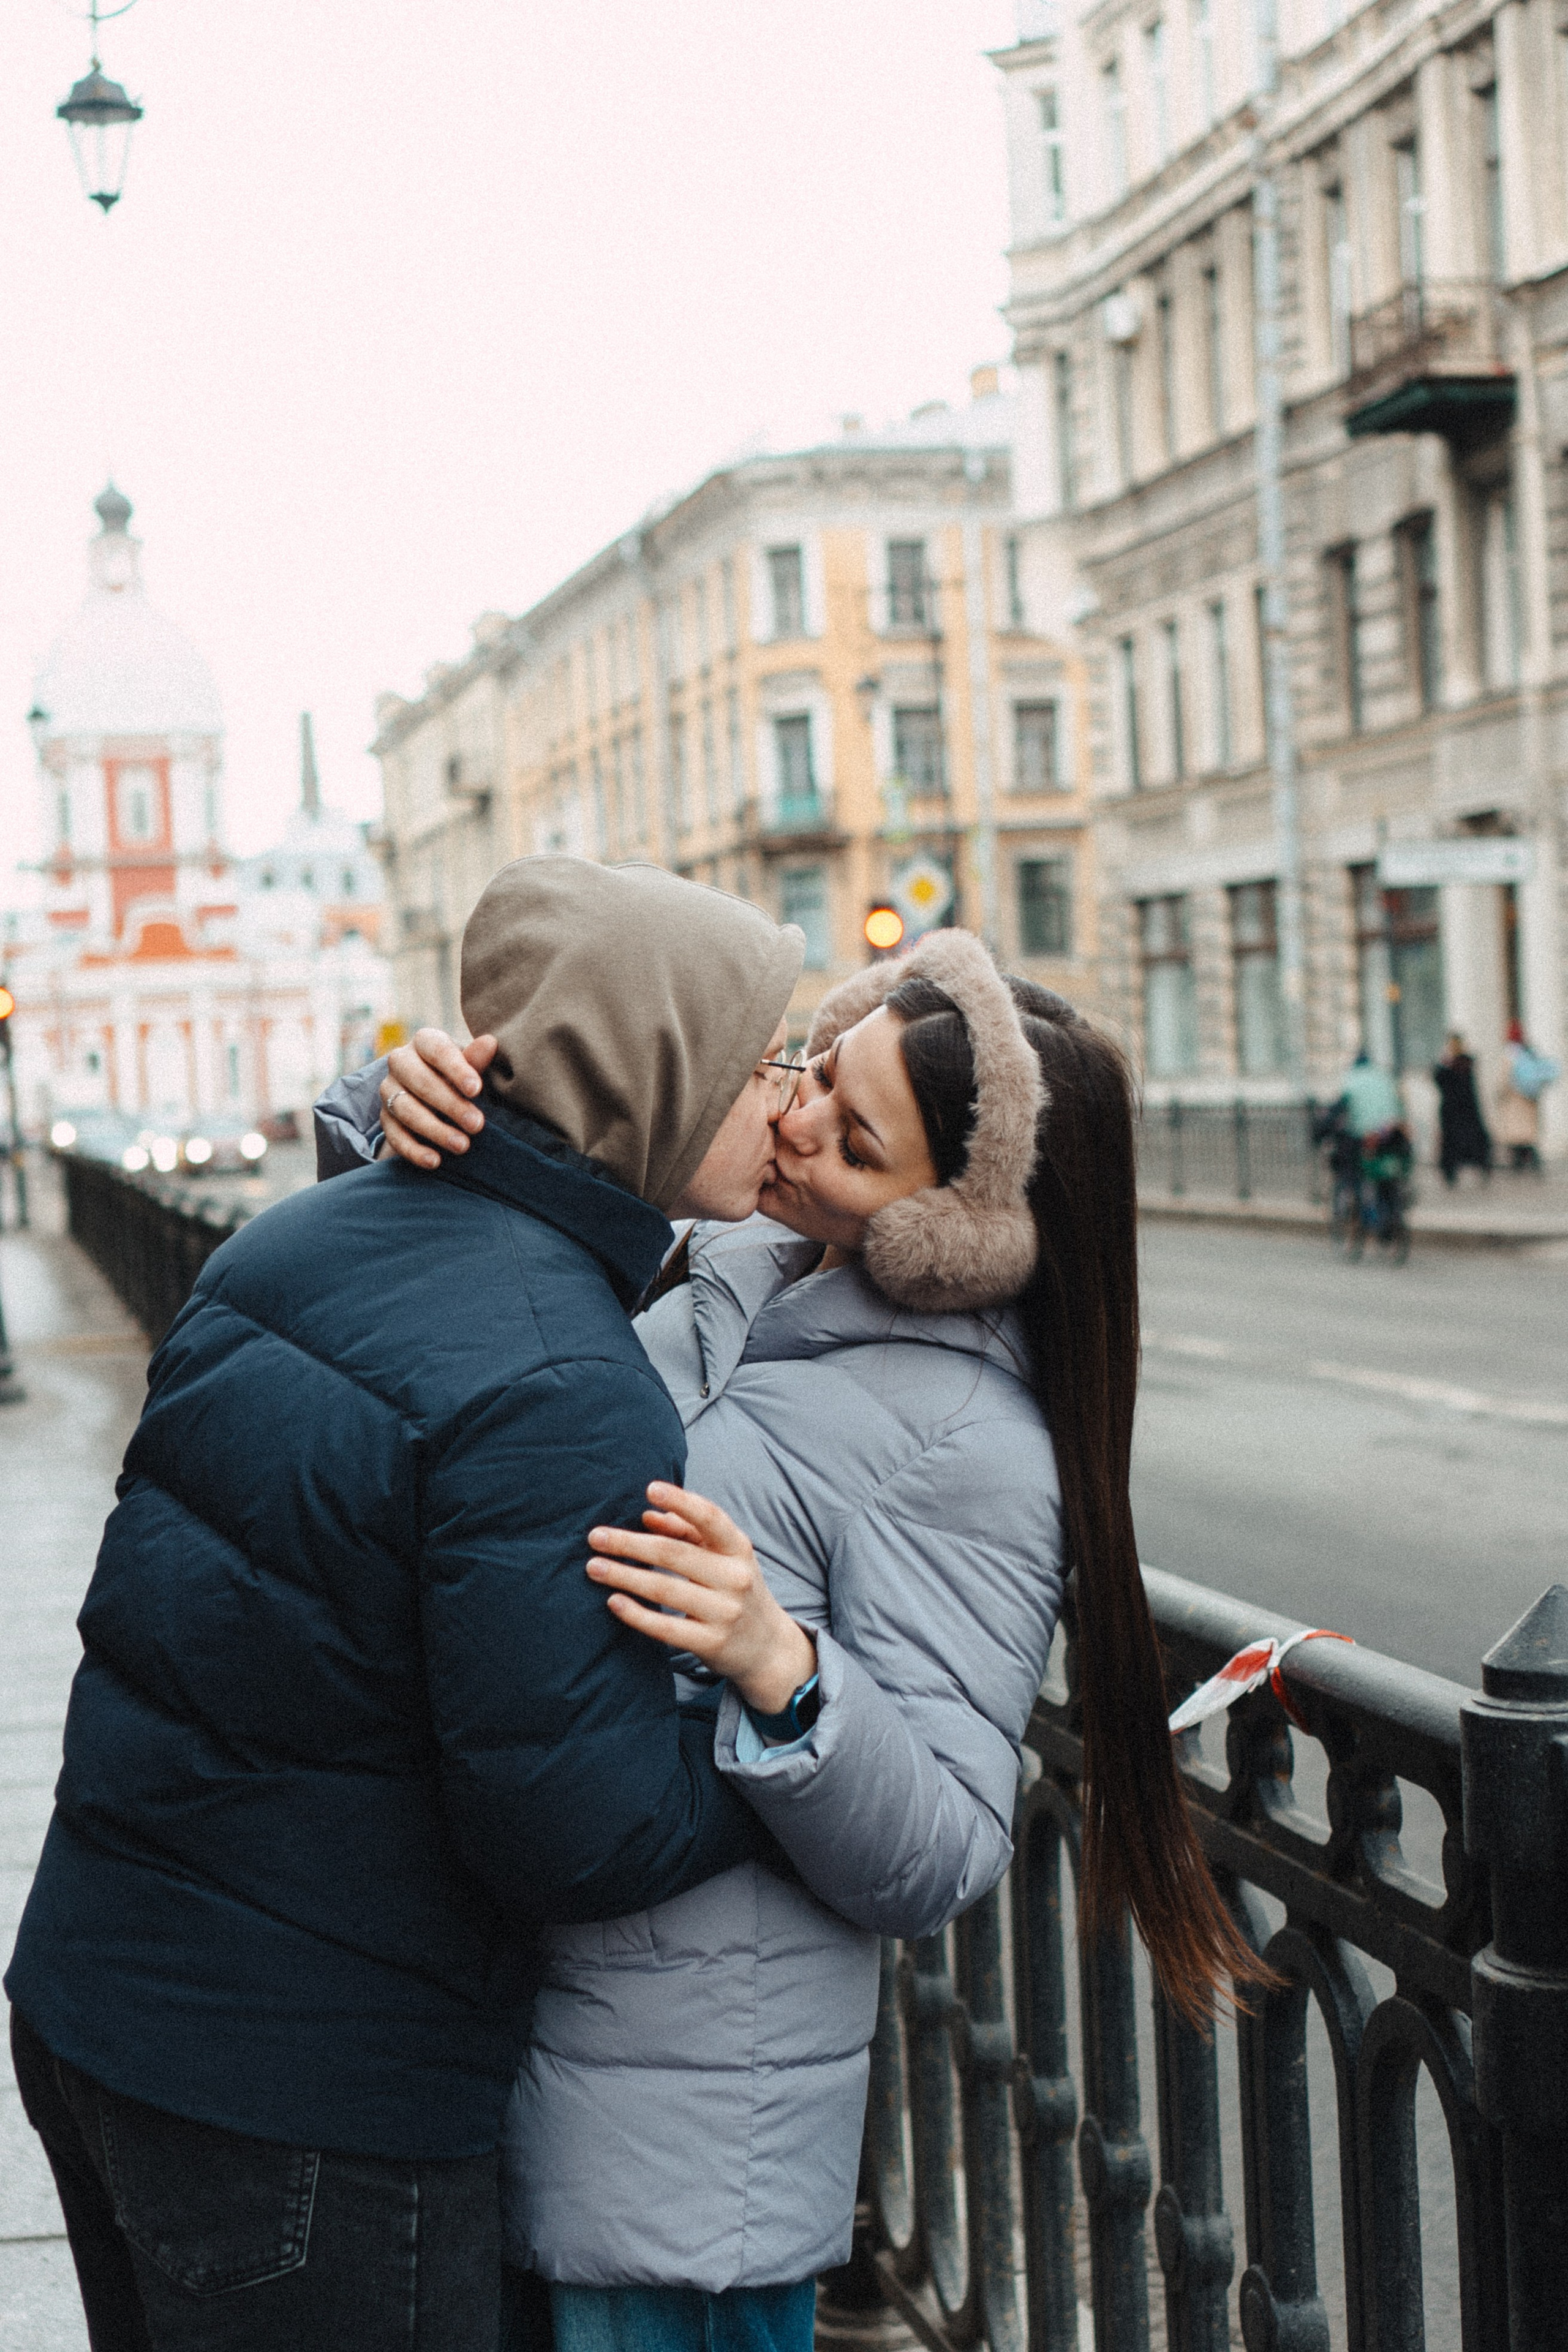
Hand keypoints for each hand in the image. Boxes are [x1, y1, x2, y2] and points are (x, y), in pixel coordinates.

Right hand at [380, 1030, 498, 1168]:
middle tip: (477, 1125)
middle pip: (421, 1082)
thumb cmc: (459, 1075)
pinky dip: (414, 1150)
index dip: (457, 1070)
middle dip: (450, 1105)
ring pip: (406, 1109)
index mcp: (424, 1041)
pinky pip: (394, 1135)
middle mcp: (400, 1062)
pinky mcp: (384, 1118)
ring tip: (462, 1146)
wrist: (437, 1094)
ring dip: (435, 1130)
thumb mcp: (470, 1066)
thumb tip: (490, 1042)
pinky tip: (435, 1161)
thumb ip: (476, 1059)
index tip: (476, 1090)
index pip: (438, 1051)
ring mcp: (388, 1090)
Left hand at [587, 1484, 816, 1717]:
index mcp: (738, 1549)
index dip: (681, 1501)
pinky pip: (666, 1627)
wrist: (767, 1648)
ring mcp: (725, 1613)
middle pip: (674, 1553)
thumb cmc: (735, 1589)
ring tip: (594, 1567)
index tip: (649, 1488)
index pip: (711, 1518)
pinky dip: (637, 1613)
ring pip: (664, 1588)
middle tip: (595, 1537)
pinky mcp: (712, 1643)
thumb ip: (689, 1531)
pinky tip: (613, 1601)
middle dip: (629, 1543)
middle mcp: (736, 1578)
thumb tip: (648, 1515)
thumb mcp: (724, 1557)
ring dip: (624, 1575)